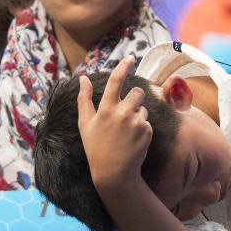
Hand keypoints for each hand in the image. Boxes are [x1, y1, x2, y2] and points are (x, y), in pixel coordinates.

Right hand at [77, 56, 151, 195]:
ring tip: (127, 132)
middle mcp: (121, 113)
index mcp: (105, 109)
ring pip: (143, 107)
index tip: (130, 57)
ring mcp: (136, 122)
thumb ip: (84, 99)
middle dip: (134, 99)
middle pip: (137, 92)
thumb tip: (83, 78)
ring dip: (138, 114)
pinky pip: (148, 121)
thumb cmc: (96, 147)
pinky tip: (133, 140)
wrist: (114, 172)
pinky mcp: (147, 131)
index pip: (115, 81)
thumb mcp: (84, 124)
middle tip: (126, 115)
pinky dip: (143, 128)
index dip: (123, 67)